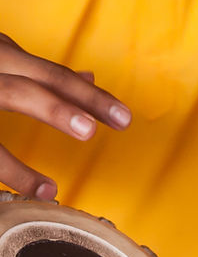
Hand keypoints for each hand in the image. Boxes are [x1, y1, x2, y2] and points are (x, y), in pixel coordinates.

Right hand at [0, 33, 131, 199]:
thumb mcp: (0, 61)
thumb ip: (37, 72)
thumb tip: (88, 79)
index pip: (51, 74)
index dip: (89, 96)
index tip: (125, 118)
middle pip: (30, 83)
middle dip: (70, 103)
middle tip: (108, 126)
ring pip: (1, 103)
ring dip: (20, 142)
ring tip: (52, 186)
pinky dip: (3, 174)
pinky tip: (25, 195)